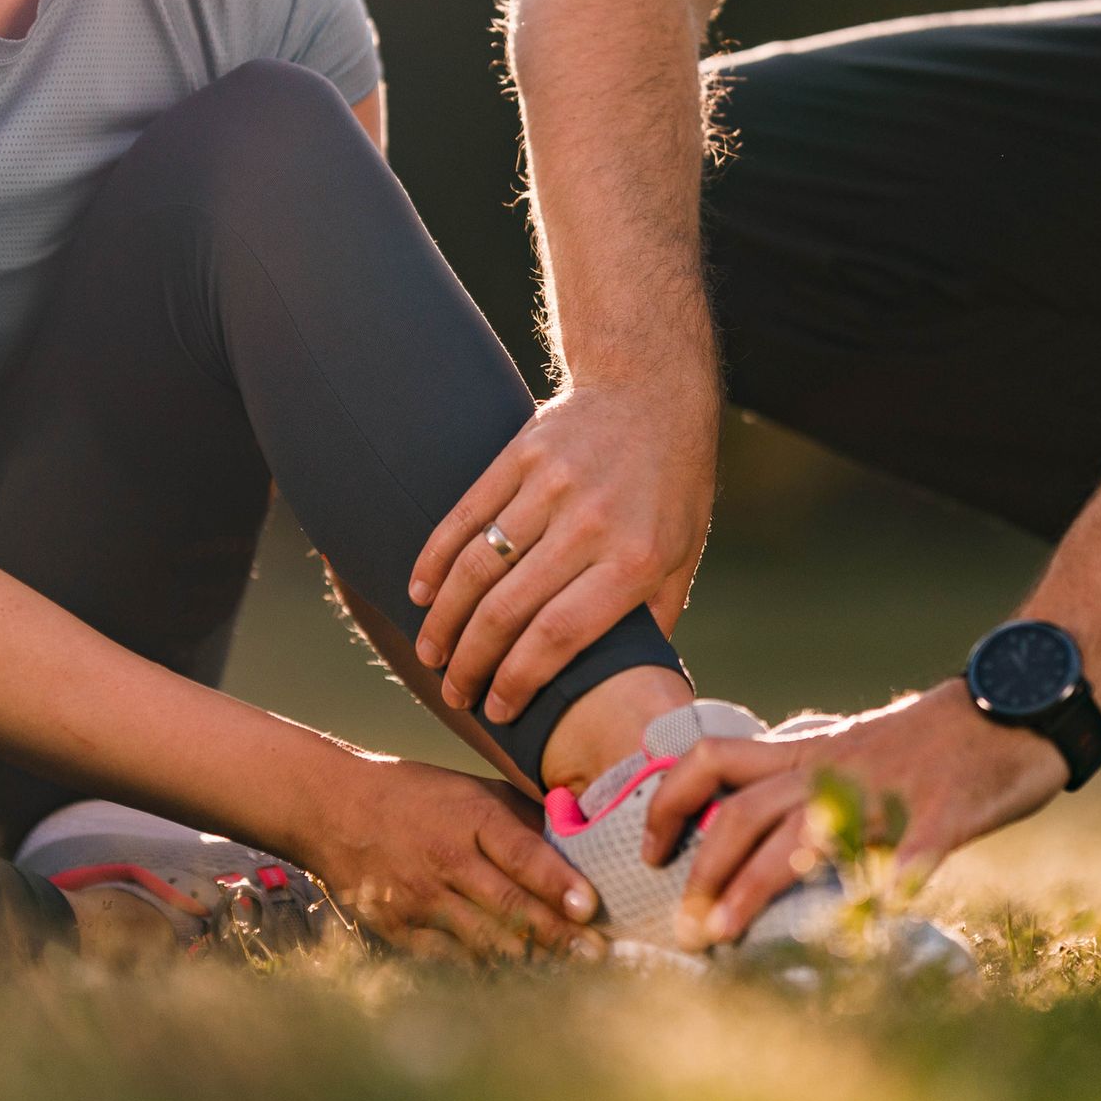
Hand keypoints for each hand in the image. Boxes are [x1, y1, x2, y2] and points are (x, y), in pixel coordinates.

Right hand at [311, 758, 605, 962]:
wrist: (331, 807)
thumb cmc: (416, 796)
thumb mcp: (471, 789)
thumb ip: (523, 815)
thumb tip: (582, 836)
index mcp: (470, 817)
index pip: (522, 854)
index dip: (558, 883)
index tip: (590, 908)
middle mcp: (446, 860)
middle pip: (509, 906)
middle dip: (557, 936)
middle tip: (597, 956)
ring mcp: (420, 899)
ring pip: (483, 941)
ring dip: (528, 962)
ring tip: (568, 977)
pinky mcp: (398, 929)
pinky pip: (449, 961)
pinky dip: (484, 974)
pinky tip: (516, 984)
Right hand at [408, 380, 717, 722]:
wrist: (652, 391)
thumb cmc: (672, 488)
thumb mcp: (682, 557)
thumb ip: (652, 620)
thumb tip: (625, 687)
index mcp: (634, 560)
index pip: (560, 636)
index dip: (520, 679)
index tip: (498, 710)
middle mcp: (590, 524)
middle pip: (510, 610)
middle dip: (473, 663)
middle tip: (454, 694)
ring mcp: (551, 485)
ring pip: (478, 567)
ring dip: (445, 620)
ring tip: (431, 654)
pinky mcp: (520, 454)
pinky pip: (465, 516)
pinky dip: (434, 559)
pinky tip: (418, 594)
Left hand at [644, 680, 1070, 950]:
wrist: (1014, 705)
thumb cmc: (931, 738)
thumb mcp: (849, 744)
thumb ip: (799, 770)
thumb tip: (747, 798)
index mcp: (807, 752)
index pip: (710, 760)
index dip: (668, 804)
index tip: (651, 854)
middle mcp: (833, 768)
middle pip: (743, 812)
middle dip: (703, 870)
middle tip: (686, 928)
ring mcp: (887, 790)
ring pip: (804, 833)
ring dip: (755, 885)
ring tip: (725, 935)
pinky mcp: (946, 811)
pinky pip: (917, 846)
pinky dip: (896, 878)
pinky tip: (878, 909)